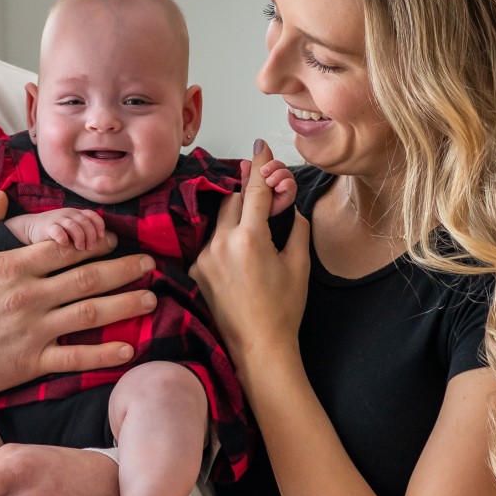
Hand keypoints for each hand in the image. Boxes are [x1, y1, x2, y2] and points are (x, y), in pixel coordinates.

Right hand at [0, 192, 155, 395]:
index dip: (93, 242)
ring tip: (150, 299)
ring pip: (90, 314)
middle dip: (122, 269)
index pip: (64, 248)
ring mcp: (34, 330)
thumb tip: (1, 196)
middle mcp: (30, 296)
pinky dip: (103, 354)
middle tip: (149, 265)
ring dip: (124, 305)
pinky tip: (128, 349)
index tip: (112, 240)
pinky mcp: (32, 362)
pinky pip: (75, 357)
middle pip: (87, 277)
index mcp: (12, 267)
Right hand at [6, 208, 107, 249]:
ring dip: (80, 237)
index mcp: (76, 213)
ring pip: (74, 225)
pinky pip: (57, 230)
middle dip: (91, 235)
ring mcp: (57, 219)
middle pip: (85, 222)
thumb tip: (107, 244)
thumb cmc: (55, 232)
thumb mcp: (71, 229)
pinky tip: (65, 244)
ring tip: (79, 248)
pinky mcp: (46, 227)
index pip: (92, 215)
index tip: (101, 237)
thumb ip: (86, 232)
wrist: (30, 227)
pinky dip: (63, 238)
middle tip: (90, 248)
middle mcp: (68, 214)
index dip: (99, 225)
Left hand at [191, 141, 310, 367]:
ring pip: (220, 220)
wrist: (258, 347)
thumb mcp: (299, 264)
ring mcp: (204, 257)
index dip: (261, 166)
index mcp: (250, 239)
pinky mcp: (196, 270)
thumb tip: (288, 207)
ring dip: (236, 216)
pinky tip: (239, 250)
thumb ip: (294, 227)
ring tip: (254, 225)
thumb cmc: (283, 309)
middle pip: (234, 199)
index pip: (255, 190)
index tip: (260, 147)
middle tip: (263, 187)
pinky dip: (225, 237)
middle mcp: (221, 243)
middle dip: (249, 192)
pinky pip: (210, 241)